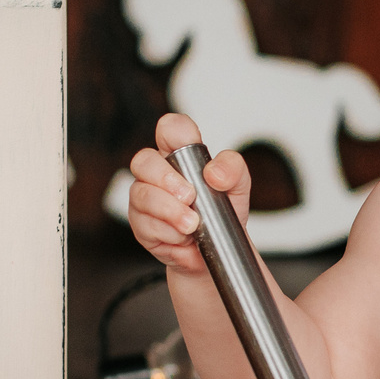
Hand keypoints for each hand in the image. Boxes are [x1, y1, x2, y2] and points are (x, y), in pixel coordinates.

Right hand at [127, 114, 251, 275]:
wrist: (218, 249)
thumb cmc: (222, 213)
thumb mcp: (238, 187)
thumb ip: (233, 169)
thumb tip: (214, 172)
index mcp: (181, 155)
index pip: (170, 129)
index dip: (175, 132)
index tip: (189, 144)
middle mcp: (158, 173)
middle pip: (144, 160)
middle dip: (166, 179)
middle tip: (190, 196)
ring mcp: (145, 197)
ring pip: (142, 194)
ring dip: (169, 210)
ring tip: (191, 224)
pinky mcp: (141, 224)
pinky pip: (145, 224)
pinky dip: (168, 233)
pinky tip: (182, 237)